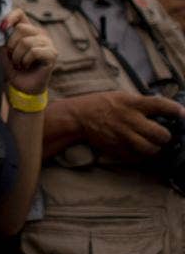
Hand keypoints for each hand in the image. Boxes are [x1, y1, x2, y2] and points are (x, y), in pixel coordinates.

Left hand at [0, 8, 56, 95]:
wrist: (23, 87)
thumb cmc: (14, 68)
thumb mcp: (4, 51)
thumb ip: (2, 39)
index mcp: (27, 30)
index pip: (20, 13)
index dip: (10, 17)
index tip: (2, 27)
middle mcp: (39, 33)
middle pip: (21, 28)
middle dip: (11, 45)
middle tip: (12, 56)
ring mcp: (48, 43)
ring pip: (27, 42)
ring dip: (18, 56)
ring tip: (19, 63)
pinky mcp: (52, 54)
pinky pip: (34, 51)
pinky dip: (26, 60)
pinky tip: (27, 65)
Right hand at [70, 91, 184, 158]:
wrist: (79, 117)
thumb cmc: (101, 104)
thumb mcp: (121, 96)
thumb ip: (141, 104)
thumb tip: (163, 111)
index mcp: (132, 104)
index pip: (161, 105)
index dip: (176, 110)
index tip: (182, 114)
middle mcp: (130, 120)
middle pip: (160, 134)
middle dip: (165, 136)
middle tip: (163, 135)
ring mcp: (124, 136)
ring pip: (151, 149)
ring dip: (155, 148)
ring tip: (152, 144)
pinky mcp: (117, 148)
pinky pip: (137, 157)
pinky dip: (141, 155)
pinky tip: (139, 149)